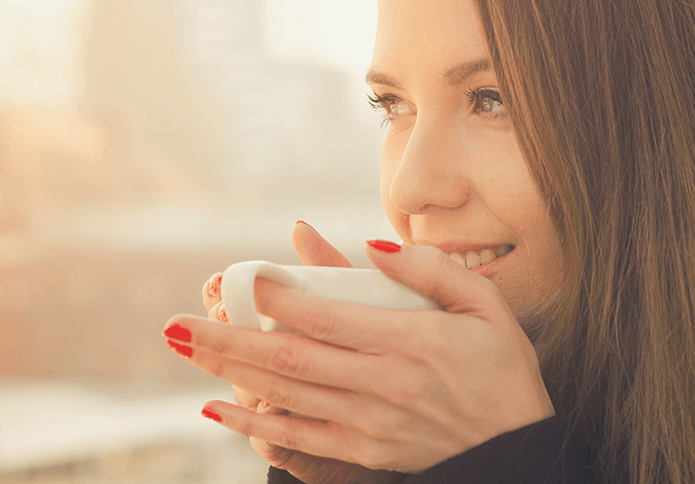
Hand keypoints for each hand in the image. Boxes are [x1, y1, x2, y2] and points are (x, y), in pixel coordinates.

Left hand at [170, 239, 554, 473]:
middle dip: (227, 339)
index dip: (279, 298)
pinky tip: (215, 409)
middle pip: (290, 359)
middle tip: (176, 322)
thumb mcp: (486, 306)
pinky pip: (299, 435)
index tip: (243, 277)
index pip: (329, 316)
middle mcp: (384, 385)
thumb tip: (371, 245)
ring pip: (286, 394)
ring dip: (228, 372)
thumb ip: (430, 269)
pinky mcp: (365, 450)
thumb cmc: (503, 370)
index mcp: (412, 342)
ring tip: (183, 349)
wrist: (518, 448)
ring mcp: (370, 423)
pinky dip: (253, 423)